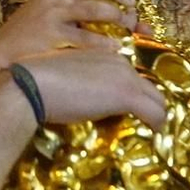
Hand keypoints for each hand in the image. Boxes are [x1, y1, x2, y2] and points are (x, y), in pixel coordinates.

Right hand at [0, 0, 139, 104]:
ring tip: (130, 29)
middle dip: (121, 0)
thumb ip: (68, 15)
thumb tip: (99, 22)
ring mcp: (53, 14)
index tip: (129, 3)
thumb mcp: (42, 17)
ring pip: (97, 9)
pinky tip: (115, 49)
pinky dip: (104, 43)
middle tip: (134, 14)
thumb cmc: (23, 44)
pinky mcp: (52, 34)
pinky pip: (87, 37)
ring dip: (118, 18)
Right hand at [11, 47, 166, 129]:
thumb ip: (84, 82)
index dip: (136, 94)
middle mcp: (120, 62)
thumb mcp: (67, 76)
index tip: (134, 110)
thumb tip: (87, 98)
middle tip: (148, 124)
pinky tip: (152, 133)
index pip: (133, 76)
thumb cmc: (39, 82)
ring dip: (156, 116)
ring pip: (158, 100)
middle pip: (150, 87)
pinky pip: (155, 113)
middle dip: (152, 106)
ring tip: (151, 130)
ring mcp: (125, 78)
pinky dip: (157, 124)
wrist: (32, 84)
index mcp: (106, 55)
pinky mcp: (126, 95)